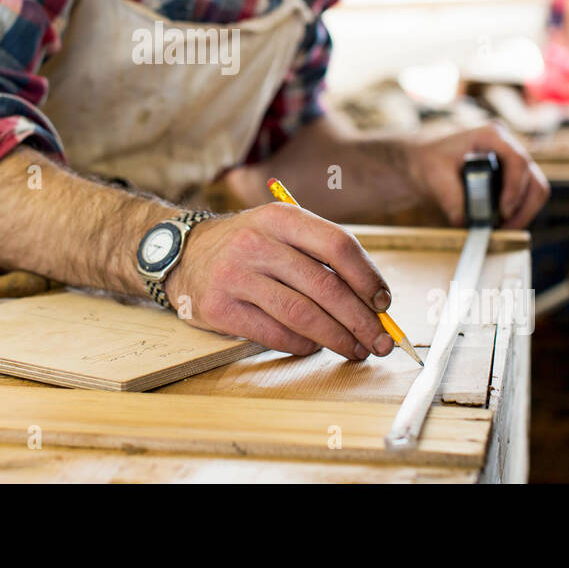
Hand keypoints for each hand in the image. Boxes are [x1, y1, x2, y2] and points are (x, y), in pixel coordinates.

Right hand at [162, 204, 395, 359]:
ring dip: (337, 339)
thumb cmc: (247, 245)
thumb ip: (320, 256)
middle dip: (361, 320)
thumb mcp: (279, 230)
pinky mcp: (221, 307)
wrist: (184, 255)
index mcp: (280, 217)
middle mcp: (257, 243)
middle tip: (381, 341)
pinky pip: (274, 333)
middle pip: (325, 286)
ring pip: (302, 315)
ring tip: (355, 350)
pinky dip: (302, 345)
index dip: (368, 278)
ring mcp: (236, 275)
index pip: (338, 245)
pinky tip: (314, 347)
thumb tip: (372, 301)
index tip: (384, 303)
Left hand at [405, 123, 549, 229]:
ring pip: (536, 189)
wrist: (426, 159)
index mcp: (490, 136)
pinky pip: (527, 196)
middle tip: (503, 228)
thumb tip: (463, 221)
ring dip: (524, 213)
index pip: (517, 160)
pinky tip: (501, 223)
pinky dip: (519, 212)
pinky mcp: (512, 176)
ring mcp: (512, 161)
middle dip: (523, 207)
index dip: (515, 188)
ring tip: (502, 229)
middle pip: (533, 178)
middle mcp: (507, 146)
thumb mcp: (433, 175)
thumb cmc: (429, 160)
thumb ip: (448, 196)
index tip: (503, 211)